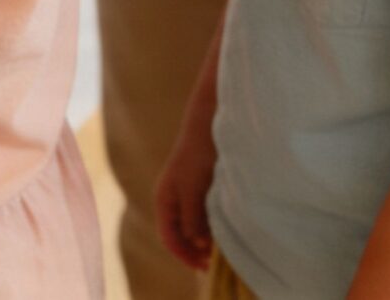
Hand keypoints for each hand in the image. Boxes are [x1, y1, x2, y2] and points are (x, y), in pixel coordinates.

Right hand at [151, 120, 217, 273]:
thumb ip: (192, 217)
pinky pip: (203, 215)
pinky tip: (224, 229)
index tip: (203, 266)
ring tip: (222, 249)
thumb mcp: (193, 189)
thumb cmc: (198, 155)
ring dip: (204, 239)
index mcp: (164, 199)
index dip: (184, 254)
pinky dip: (211, 226)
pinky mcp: (200, 188)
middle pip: (180, 234)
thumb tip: (197, 243)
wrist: (208, 124)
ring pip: (193, 225)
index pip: (169, 237)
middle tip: (215, 263)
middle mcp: (173, 199)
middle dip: (195, 250)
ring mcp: (186, 194)